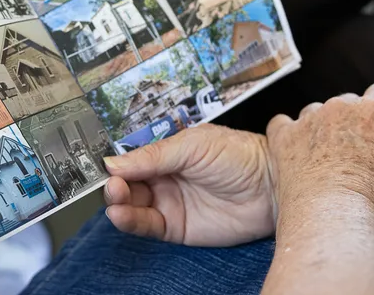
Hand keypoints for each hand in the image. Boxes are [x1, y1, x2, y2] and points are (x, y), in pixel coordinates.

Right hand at [103, 124, 274, 245]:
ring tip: (115, 200)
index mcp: (168, 153)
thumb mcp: (193, 146)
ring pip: (133, 205)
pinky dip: (130, 221)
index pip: (133, 159)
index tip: (102, 166)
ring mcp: (170, 203)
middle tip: (113, 184)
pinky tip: (121, 214)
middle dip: (115, 184)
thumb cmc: (240, 156)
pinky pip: (147, 226)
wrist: (271, 186)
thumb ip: (153, 156)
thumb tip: (116, 161)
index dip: (116, 163)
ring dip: (118, 203)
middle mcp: (166, 177)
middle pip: (128, 183)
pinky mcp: (177, 228)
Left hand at [267, 81, 373, 228]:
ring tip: (329, 158)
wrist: (334, 215)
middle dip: (354, 119)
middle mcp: (340, 106)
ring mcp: (309, 120)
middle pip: (350, 102)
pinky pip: (281, 124)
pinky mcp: (285, 137)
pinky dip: (288, 133)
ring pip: (317, 111)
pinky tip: (295, 150)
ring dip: (323, 126)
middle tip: (358, 152)